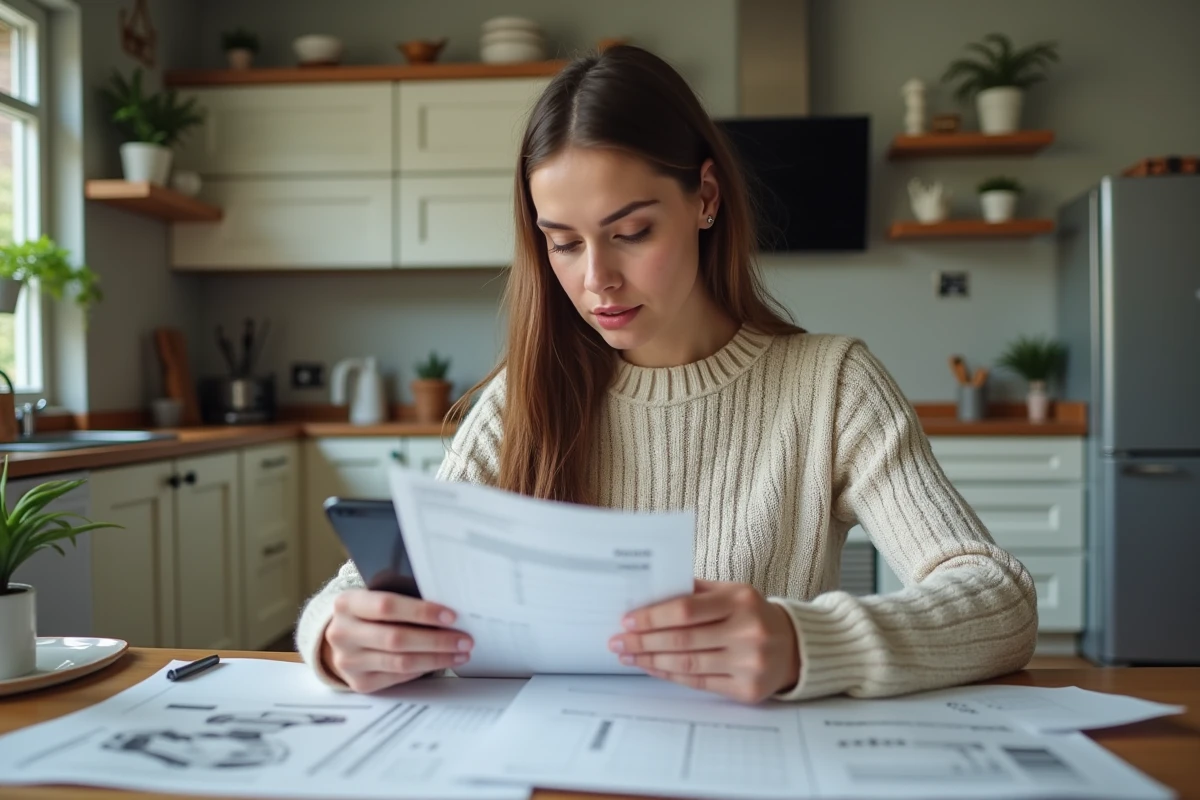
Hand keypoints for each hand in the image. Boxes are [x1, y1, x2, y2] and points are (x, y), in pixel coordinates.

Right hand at [321, 589, 472, 693]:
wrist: (342, 640)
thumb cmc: (369, 614)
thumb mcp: (375, 597)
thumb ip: (403, 599)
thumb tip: (447, 609)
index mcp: (347, 604)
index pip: (387, 606)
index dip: (421, 611)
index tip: (451, 616)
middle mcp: (343, 633)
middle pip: (396, 638)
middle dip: (437, 640)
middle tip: (464, 639)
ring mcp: (349, 661)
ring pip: (401, 662)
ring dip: (436, 658)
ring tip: (460, 653)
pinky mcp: (359, 683)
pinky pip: (399, 677)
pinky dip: (424, 669)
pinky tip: (441, 662)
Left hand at [608, 580, 799, 703]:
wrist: (794, 647)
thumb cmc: (752, 614)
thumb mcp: (731, 592)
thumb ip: (694, 590)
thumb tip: (649, 593)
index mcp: (741, 601)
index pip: (686, 610)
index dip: (654, 617)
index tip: (628, 620)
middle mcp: (747, 632)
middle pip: (683, 640)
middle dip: (644, 641)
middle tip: (618, 641)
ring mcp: (749, 664)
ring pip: (687, 664)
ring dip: (651, 661)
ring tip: (628, 655)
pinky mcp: (747, 690)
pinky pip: (699, 683)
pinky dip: (670, 675)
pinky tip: (651, 668)